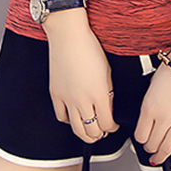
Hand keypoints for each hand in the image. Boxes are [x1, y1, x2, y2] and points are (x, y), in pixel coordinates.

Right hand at [45, 11, 119, 142]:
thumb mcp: (107, 70)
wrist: (68, 36)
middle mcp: (82, 100)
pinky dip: (68, 121)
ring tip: (90, 131)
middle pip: (92, 131)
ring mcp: (67, 99)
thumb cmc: (89, 47)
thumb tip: (108, 107)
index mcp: (99, 93)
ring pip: (76, 129)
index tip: (114, 125)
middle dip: (100, 134)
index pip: (107, 123)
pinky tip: (73, 117)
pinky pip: (61, 116)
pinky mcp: (55, 94)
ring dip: (85, 134)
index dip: (112, 127)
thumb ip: (108, 92)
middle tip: (103, 130)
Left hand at [134, 58, 170, 164]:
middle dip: (149, 148)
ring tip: (160, 157)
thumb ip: (148, 105)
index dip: (140, 139)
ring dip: (162, 155)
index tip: (141, 138)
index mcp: (149, 108)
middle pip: (153, 145)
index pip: (140, 136)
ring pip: (169, 148)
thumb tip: (146, 120)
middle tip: (149, 148)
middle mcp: (164, 117)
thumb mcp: (150, 85)